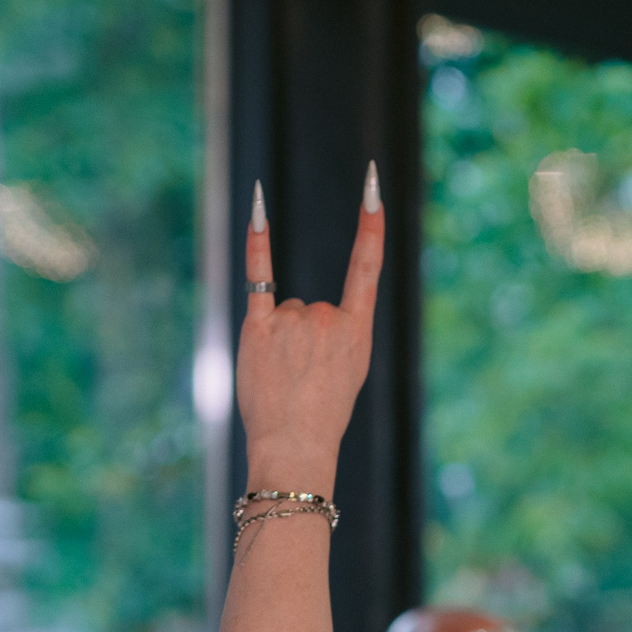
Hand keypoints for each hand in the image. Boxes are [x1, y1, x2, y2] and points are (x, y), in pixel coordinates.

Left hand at [236, 168, 382, 497]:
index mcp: (357, 330)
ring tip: (283, 378)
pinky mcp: (260, 326)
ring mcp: (294, 321)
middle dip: (303, 339)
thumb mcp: (349, 373)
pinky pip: (259, 276)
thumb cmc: (322, 415)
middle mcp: (327, 318)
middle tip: (302, 378)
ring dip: (279, 341)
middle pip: (311, 308)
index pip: (367, 266)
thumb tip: (307, 311)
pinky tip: (259, 212)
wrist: (295, 446)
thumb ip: (338, 335)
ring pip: (284, 313)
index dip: (371, 225)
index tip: (372, 185)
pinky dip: (260, 245)